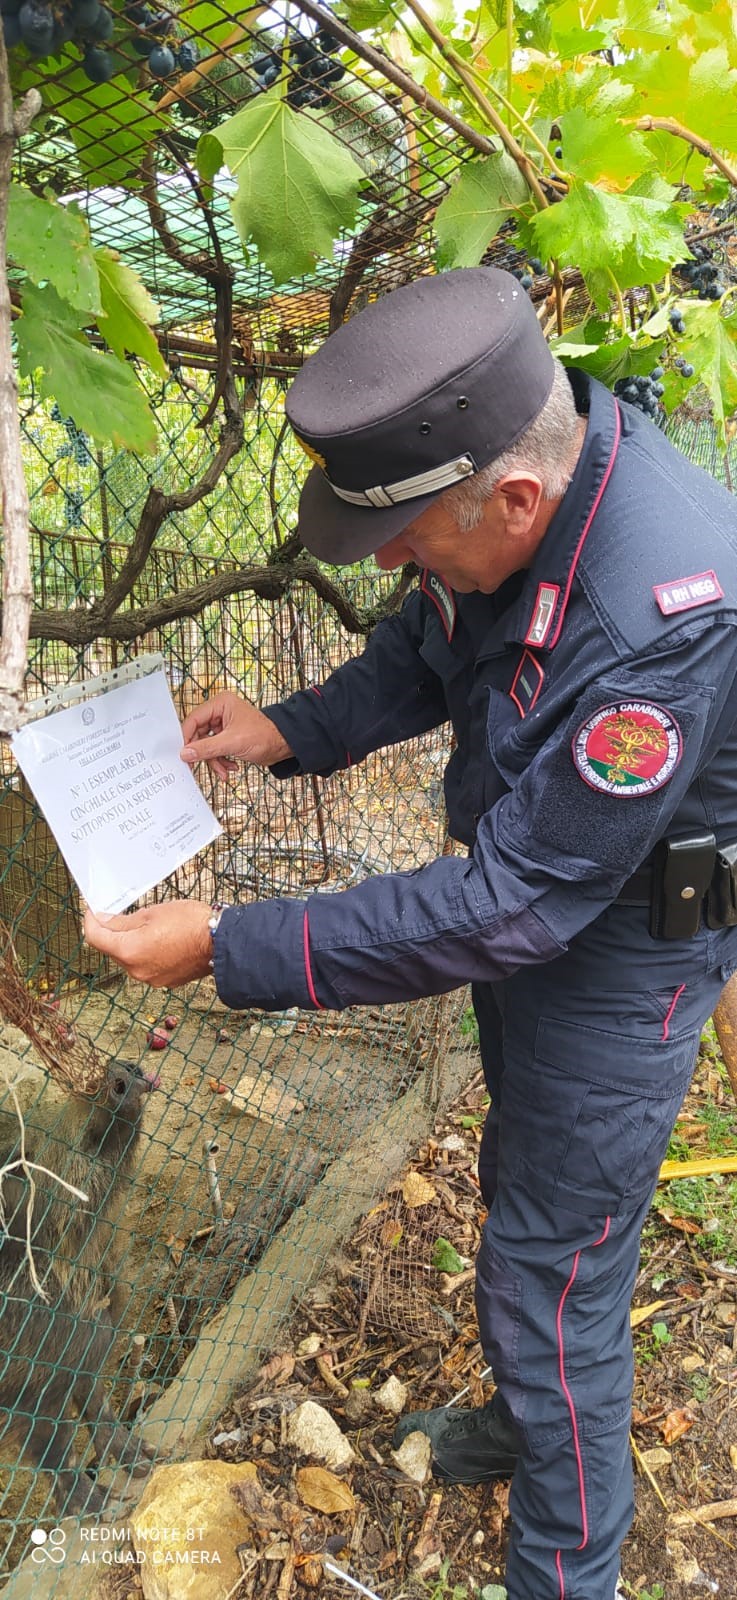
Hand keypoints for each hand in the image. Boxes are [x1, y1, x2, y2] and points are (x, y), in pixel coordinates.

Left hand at [84, 901, 213, 987]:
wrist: (222, 943)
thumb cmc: (190, 923)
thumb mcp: (151, 913)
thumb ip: (122, 921)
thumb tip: (102, 921)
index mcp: (129, 951)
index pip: (95, 937)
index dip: (90, 920)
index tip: (93, 909)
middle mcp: (135, 970)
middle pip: (113, 949)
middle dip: (115, 932)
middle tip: (125, 912)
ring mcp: (150, 979)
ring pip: (130, 958)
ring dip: (133, 943)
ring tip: (152, 927)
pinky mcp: (164, 981)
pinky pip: (147, 965)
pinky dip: (148, 953)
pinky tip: (164, 940)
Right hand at [180, 691, 292, 778]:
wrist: (283, 745)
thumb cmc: (265, 735)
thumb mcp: (232, 743)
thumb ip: (207, 748)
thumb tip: (186, 753)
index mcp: (220, 704)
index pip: (194, 719)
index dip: (187, 738)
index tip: (183, 753)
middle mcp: (220, 712)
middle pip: (199, 734)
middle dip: (204, 753)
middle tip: (197, 766)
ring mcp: (224, 726)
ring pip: (207, 745)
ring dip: (214, 761)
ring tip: (224, 770)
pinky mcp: (228, 738)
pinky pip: (215, 750)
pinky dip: (221, 761)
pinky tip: (230, 767)